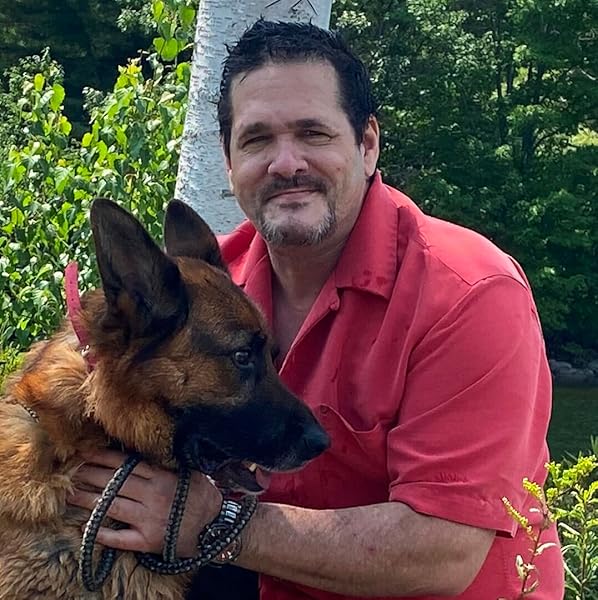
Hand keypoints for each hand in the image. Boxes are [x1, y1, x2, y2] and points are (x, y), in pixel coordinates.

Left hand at [68, 449, 222, 556]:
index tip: (85, 452)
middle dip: (90, 476)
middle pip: (114, 483)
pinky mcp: (147, 540)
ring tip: (70, 495)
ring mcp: (148, 518)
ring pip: (112, 507)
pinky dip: (103, 533)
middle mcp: (153, 495)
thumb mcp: (189, 471)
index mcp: (162, 476)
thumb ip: (168, 461)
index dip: (103, 458)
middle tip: (71, 471)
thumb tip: (148, 446)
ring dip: (89, 501)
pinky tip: (86, 528)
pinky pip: (121, 537)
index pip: (126, 464)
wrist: (214, 527)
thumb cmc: (201, 495)